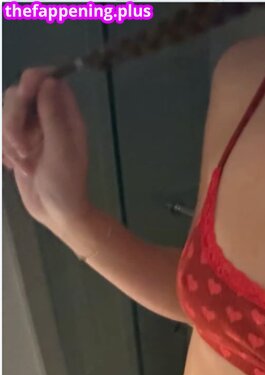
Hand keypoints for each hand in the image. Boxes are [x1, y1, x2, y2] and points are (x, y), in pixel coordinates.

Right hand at [2, 68, 91, 233]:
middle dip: (14, 119)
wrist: (55, 213)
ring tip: (21, 163)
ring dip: (7, 137)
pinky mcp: (17, 142)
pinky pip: (0, 131)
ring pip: (6, 112)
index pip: (48, 80)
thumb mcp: (61, 150)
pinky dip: (2, 148)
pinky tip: (13, 166)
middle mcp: (48, 118)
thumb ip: (53, 116)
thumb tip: (49, 80)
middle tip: (21, 149)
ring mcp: (31, 129)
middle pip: (19, 94)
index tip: (24, 94)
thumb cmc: (65, 185)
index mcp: (65, 116)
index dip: (33, 80)